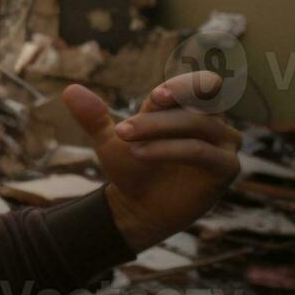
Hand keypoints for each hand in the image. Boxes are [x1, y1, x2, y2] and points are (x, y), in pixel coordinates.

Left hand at [61, 72, 241, 250]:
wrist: (136, 209)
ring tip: (126, 138)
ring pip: (198, 124)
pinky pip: (202, 151)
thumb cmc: (130, 169)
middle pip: (203, 97)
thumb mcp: (109, 141)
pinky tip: (141, 153)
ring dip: (160, 127)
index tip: (153, 97)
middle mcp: (212, 122)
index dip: (178, 86)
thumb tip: (69, 90)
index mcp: (190, 108)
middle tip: (148, 103)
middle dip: (174, 98)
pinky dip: (170, 149)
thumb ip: (93, 116)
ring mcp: (223, 145)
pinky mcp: (226, 168)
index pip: (194, 85)